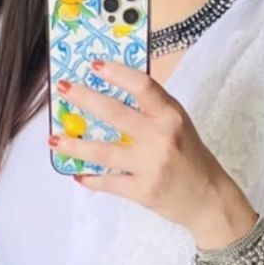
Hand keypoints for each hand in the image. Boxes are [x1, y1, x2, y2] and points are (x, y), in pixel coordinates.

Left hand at [50, 62, 257, 248]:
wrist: (209, 199)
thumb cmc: (192, 158)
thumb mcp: (179, 126)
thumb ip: (152, 111)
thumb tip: (111, 94)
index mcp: (172, 115)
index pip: (142, 86)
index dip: (117, 73)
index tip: (94, 64)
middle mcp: (161, 137)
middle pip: (115, 113)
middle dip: (84, 98)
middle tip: (63, 88)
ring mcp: (151, 165)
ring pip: (103, 151)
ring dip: (74, 145)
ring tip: (54, 139)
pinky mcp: (143, 190)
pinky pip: (108, 182)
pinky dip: (90, 178)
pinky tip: (77, 173)